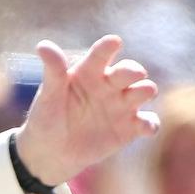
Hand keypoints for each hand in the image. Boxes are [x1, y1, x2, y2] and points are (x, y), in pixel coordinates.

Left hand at [13, 35, 159, 185]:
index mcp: (89, 71)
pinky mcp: (130, 128)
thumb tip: (43, 45)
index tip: (114, 42)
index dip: (108, 47)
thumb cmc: (47, 118)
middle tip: (135, 73)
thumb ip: (52, 72)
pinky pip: (147, 123)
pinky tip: (147, 128)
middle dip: (133, 70)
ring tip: (145, 92)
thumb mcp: (48, 97)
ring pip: (142, 92)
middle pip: (128, 72)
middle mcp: (110, 84)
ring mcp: (122, 105)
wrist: (52, 152)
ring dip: (146, 90)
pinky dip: (150, 124)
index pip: (101, 55)